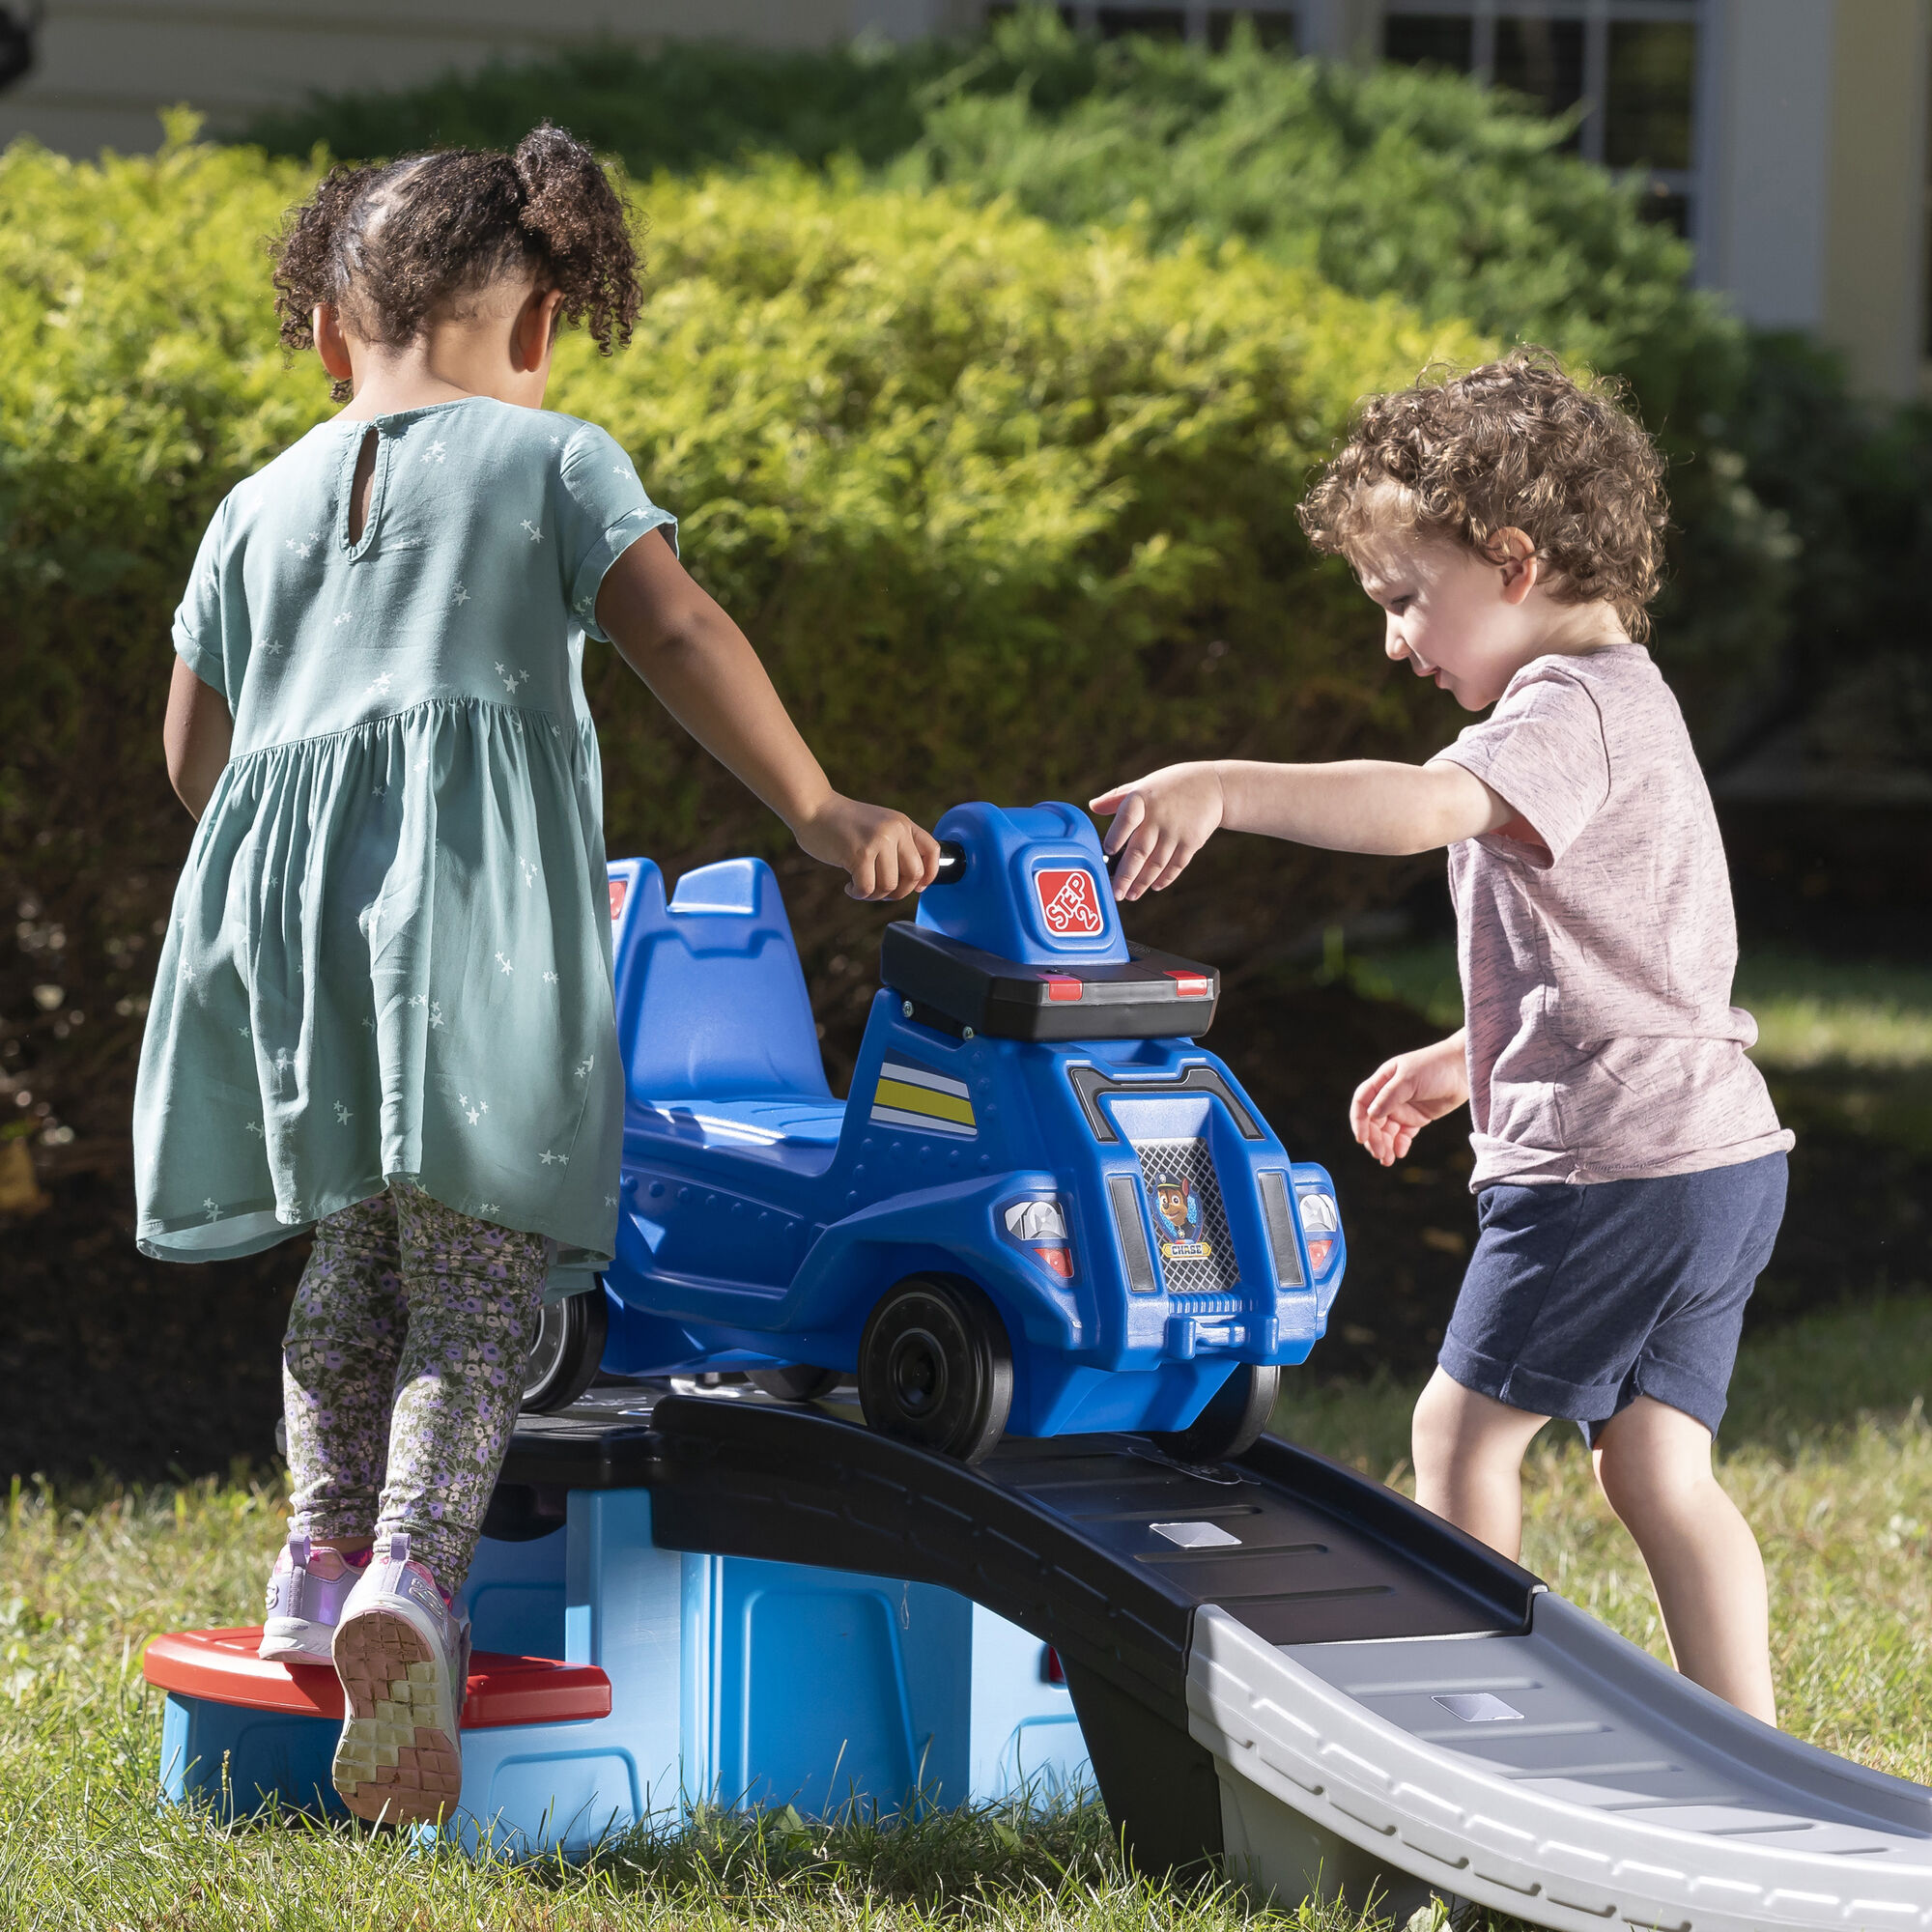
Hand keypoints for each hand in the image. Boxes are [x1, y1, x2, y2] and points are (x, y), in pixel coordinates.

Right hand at [795, 795, 941, 899]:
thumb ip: (897, 844)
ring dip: (875, 895)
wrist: (814, 808)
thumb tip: (913, 881)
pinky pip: (868, 888)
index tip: (917, 887)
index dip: (930, 875)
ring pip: (890, 885)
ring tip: (861, 888)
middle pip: (913, 874)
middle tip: (882, 893)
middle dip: (899, 892)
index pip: (933, 850)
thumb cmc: (843, 823)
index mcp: (903, 823)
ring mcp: (878, 841)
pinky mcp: (859, 854)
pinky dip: (859, 894)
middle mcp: (895, 830)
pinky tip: (850, 887)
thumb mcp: (879, 825)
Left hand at [1088, 763, 1224, 900]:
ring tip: (1130, 895)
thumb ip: (1117, 798)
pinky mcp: (1192, 842)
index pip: (1126, 819)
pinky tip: (1154, 887)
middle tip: (1115, 893)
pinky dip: (1164, 878)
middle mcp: (1158, 817)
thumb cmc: (1171, 786)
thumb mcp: (1144, 785)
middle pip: (1139, 851)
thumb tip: (1093, 807)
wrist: (1213, 787)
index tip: (1107, 852)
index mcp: (1142, 799)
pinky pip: (1175, 865)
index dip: (1116, 836)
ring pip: (1156, 864)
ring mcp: (1176, 832)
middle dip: (1126, 876)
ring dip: (1142, 882)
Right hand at [1349, 1032, 1469, 1165]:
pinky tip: (1400, 1153)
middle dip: (1374, 1138)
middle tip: (1380, 1153)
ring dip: (1384, 1145)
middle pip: (1372, 1121)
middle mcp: (1388, 1096)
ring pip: (1386, 1131)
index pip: (1362, 1102)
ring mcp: (1402, 1108)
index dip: (1358, 1121)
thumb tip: (1370, 1115)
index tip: (1362, 1138)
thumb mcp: (1409, 1079)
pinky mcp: (1417, 1119)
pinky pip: (1403, 1135)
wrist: (1463, 1069)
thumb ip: (1389, 1097)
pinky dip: (1399, 1145)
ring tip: (1387, 1160)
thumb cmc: (1435, 1067)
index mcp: (1382, 1082)